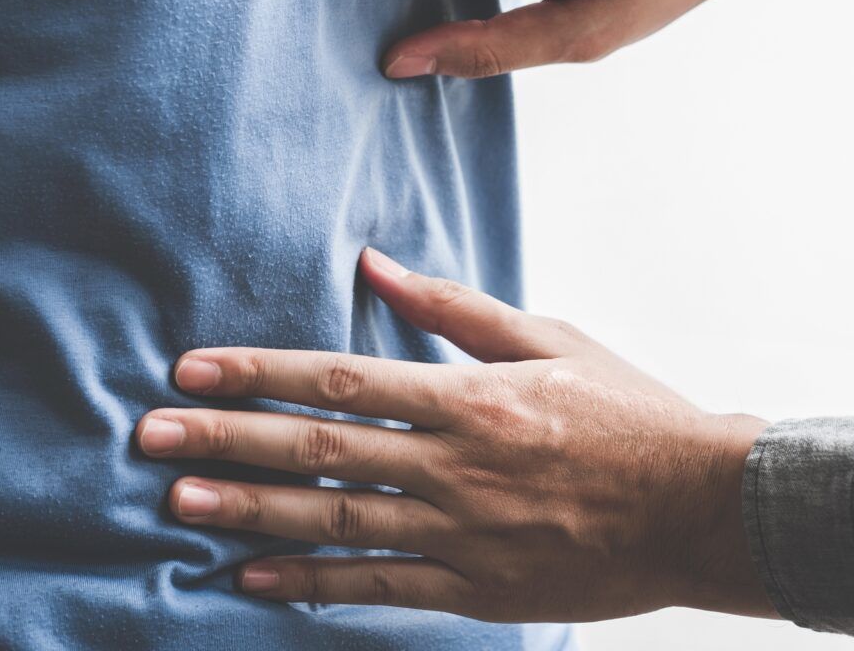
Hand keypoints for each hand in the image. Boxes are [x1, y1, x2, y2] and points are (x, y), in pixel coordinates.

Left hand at [135, 248, 773, 622]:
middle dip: (228, 443)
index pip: (341, 381)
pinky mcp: (479, 589)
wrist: (703, 508)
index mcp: (471, 397)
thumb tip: (376, 263)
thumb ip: (457, 308)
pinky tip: (254, 577)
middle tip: (150, 439)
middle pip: (321, 452)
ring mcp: (465, 534)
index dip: (259, 375)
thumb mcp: (552, 338)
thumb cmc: (629, 414)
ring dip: (252, 514)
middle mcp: (456, 466)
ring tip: (178, 503)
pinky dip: (314, 583)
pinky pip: (381, 587)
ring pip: (338, 523)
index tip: (192, 372)